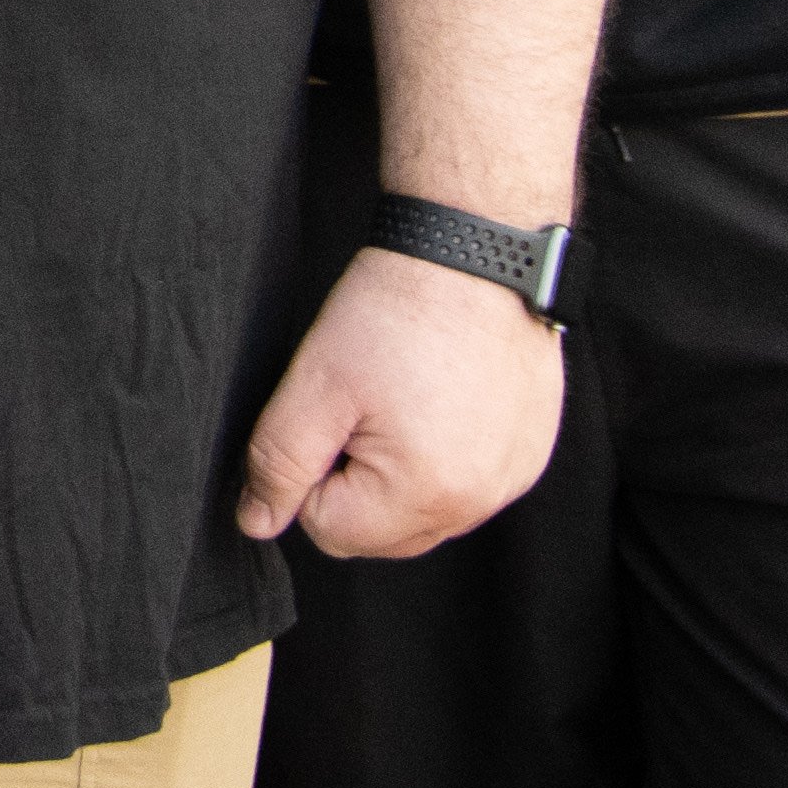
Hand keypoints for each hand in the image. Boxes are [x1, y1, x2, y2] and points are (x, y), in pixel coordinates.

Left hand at [234, 244, 564, 557]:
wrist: (475, 254)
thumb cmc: (395, 312)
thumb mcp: (314, 385)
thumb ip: (278, 463)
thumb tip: (257, 523)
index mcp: (426, 495)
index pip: (330, 530)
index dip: (310, 473)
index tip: (329, 414)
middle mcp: (481, 503)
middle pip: (381, 534)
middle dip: (354, 482)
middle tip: (363, 406)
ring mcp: (513, 480)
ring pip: (424, 513)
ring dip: (398, 473)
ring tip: (401, 399)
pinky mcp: (530, 454)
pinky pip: (467, 485)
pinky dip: (443, 456)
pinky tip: (437, 400)